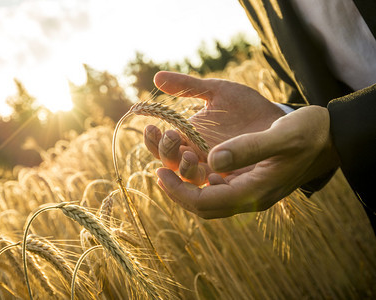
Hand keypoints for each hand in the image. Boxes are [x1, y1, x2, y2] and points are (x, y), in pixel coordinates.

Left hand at [145, 71, 339, 217]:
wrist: (331, 138)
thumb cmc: (310, 134)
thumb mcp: (282, 135)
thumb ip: (249, 148)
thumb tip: (213, 160)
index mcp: (255, 192)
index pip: (206, 203)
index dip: (179, 192)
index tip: (160, 173)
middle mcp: (249, 197)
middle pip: (203, 206)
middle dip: (178, 190)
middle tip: (159, 169)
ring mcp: (249, 190)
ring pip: (208, 197)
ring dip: (186, 183)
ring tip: (170, 162)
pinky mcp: (249, 181)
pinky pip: (217, 187)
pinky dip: (199, 176)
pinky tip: (193, 157)